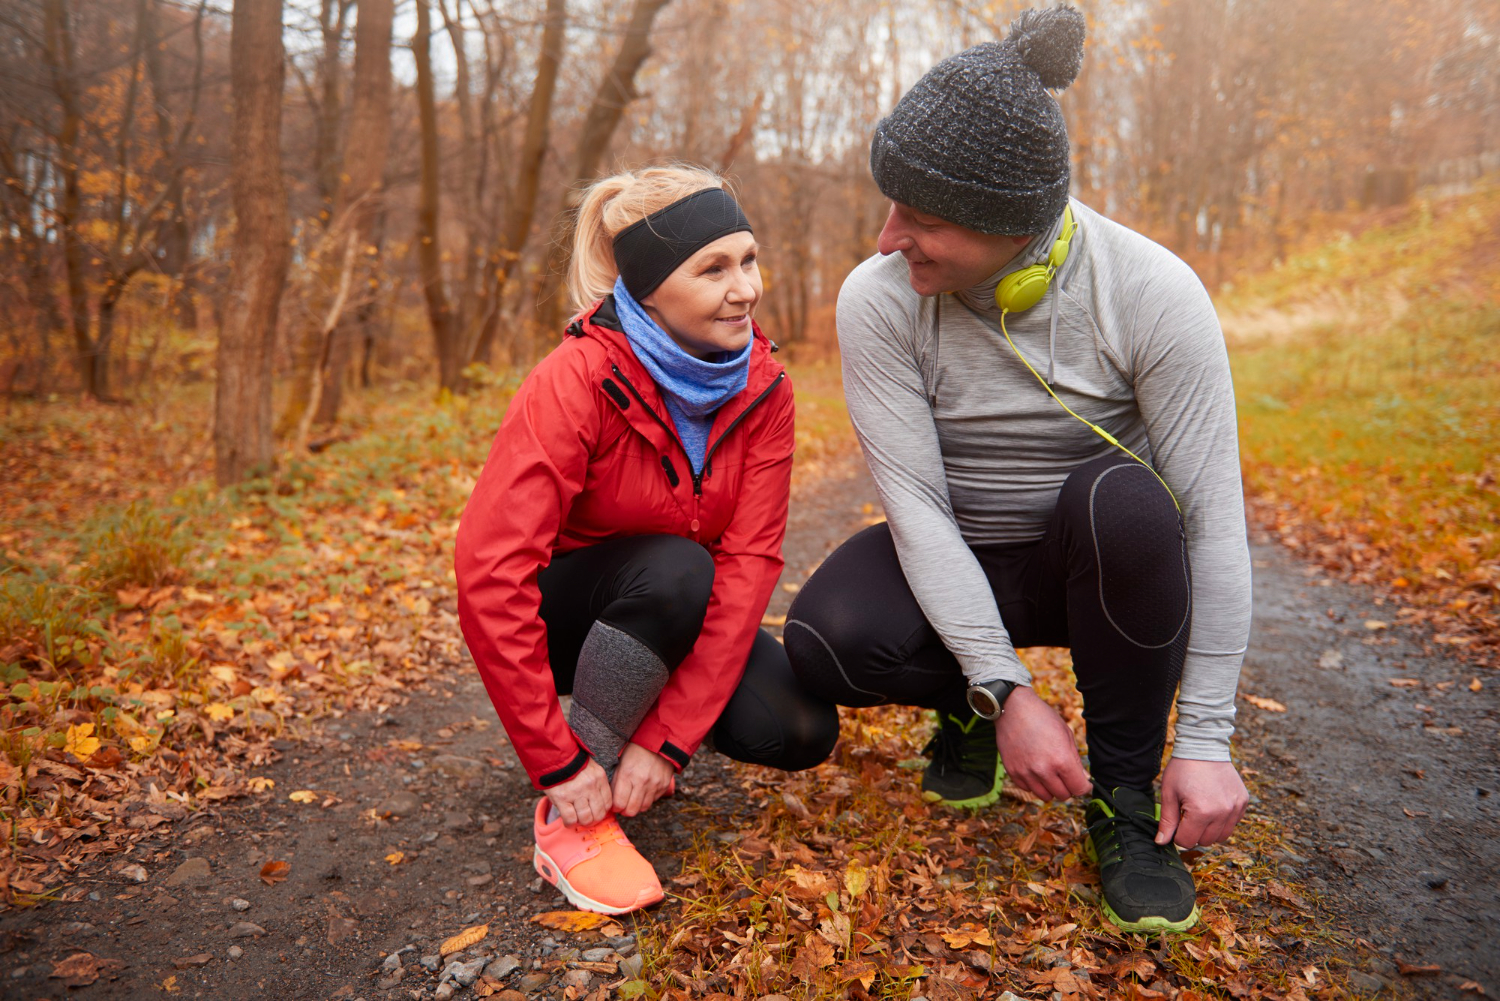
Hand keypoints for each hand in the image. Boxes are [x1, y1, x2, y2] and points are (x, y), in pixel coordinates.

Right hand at [544, 758, 611, 826]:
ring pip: (585, 818)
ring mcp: (576, 793)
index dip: (602, 811)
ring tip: (577, 818)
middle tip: (587, 818)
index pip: (608, 803)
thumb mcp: (591, 769)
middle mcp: (590, 786)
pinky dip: (570, 823)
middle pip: (598, 813)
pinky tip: (569, 821)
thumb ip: (597, 784)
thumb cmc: (572, 764)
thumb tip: (599, 804)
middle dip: (593, 819)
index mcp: (599, 778)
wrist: (553, 755)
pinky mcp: (562, 798)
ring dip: (581, 822)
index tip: (596, 811)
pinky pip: (570, 819)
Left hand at [612, 743, 675, 816]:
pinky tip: (644, 791)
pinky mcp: (664, 786)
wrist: (659, 743)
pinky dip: (647, 799)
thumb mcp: (621, 763)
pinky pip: (653, 801)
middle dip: (625, 811)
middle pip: (631, 810)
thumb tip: (612, 801)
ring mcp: (654, 784)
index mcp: (627, 774)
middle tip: (623, 806)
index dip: (615, 807)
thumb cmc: (636, 752)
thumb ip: (616, 782)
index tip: (615, 805)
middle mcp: (642, 781)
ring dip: (636, 807)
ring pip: (643, 808)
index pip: (619, 803)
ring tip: (633, 800)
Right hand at [994, 686, 1090, 800]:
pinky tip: (1035, 769)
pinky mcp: (1013, 772)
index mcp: (1061, 759)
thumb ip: (1075, 760)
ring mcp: (1026, 772)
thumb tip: (1083, 779)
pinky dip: (1034, 784)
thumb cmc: (1042, 718)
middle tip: (1065, 775)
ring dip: (1050, 788)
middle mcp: (1043, 770)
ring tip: (1049, 773)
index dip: (1084, 786)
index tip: (1083, 782)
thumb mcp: (1066, 734)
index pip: (1079, 789)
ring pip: (1046, 796)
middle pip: (1063, 795)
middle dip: (1068, 787)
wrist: (1013, 708)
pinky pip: (1028, 789)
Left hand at [1156, 758, 1247, 848]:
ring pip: (1221, 836)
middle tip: (1187, 815)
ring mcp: (1235, 807)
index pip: (1187, 841)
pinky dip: (1223, 821)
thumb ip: (1167, 821)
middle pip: (1205, 841)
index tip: (1176, 821)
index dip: (1177, 834)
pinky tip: (1213, 805)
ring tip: (1200, 812)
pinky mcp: (1243, 801)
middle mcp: (1222, 812)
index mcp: (1201, 812)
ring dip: (1209, 830)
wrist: (1203, 747)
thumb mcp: (1169, 793)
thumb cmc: (1183, 769)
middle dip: (1193, 833)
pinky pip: (1233, 823)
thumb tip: (1161, 842)